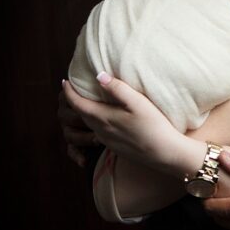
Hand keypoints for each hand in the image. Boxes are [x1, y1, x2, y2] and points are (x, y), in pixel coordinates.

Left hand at [61, 73, 184, 170]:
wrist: (165, 154)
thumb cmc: (154, 126)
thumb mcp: (138, 102)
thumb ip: (117, 89)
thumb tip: (99, 75)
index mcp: (103, 118)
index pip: (77, 104)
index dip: (68, 92)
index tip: (64, 81)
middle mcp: (101, 131)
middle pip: (80, 115)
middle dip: (73, 101)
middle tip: (71, 89)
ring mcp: (107, 141)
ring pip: (88, 125)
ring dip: (83, 112)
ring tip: (85, 101)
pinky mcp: (115, 147)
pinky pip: (97, 132)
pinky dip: (93, 122)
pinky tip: (103, 118)